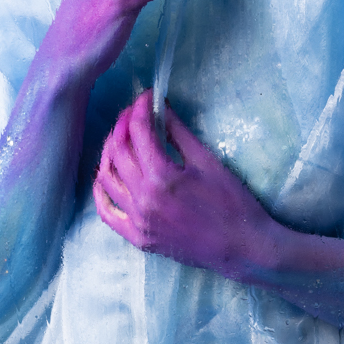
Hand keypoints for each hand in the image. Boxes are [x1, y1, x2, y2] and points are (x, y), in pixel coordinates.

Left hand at [93, 90, 277, 278]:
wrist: (242, 247)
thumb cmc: (232, 201)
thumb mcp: (207, 161)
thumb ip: (178, 132)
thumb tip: (160, 107)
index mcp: (162, 177)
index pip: (139, 132)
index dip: (140, 107)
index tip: (146, 95)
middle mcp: (143, 199)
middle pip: (118, 150)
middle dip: (123, 123)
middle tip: (134, 111)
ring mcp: (137, 221)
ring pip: (107, 178)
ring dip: (110, 151)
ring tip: (121, 136)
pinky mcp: (138, 238)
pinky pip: (107, 212)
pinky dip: (101, 190)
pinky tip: (107, 174)